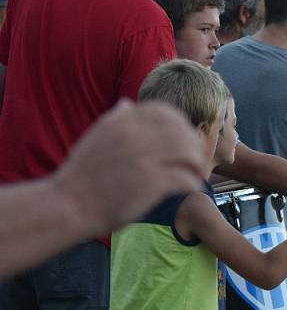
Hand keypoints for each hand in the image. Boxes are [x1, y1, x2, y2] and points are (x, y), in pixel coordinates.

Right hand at [53, 100, 204, 234]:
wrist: (67, 206)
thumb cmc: (83, 175)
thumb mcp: (96, 138)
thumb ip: (116, 120)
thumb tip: (127, 104)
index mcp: (122, 121)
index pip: (164, 111)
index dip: (179, 124)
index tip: (183, 137)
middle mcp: (134, 135)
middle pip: (181, 130)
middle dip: (193, 143)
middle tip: (196, 158)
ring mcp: (143, 158)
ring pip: (188, 151)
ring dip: (197, 162)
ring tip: (196, 172)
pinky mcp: (150, 182)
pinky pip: (185, 177)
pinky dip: (192, 182)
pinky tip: (191, 187)